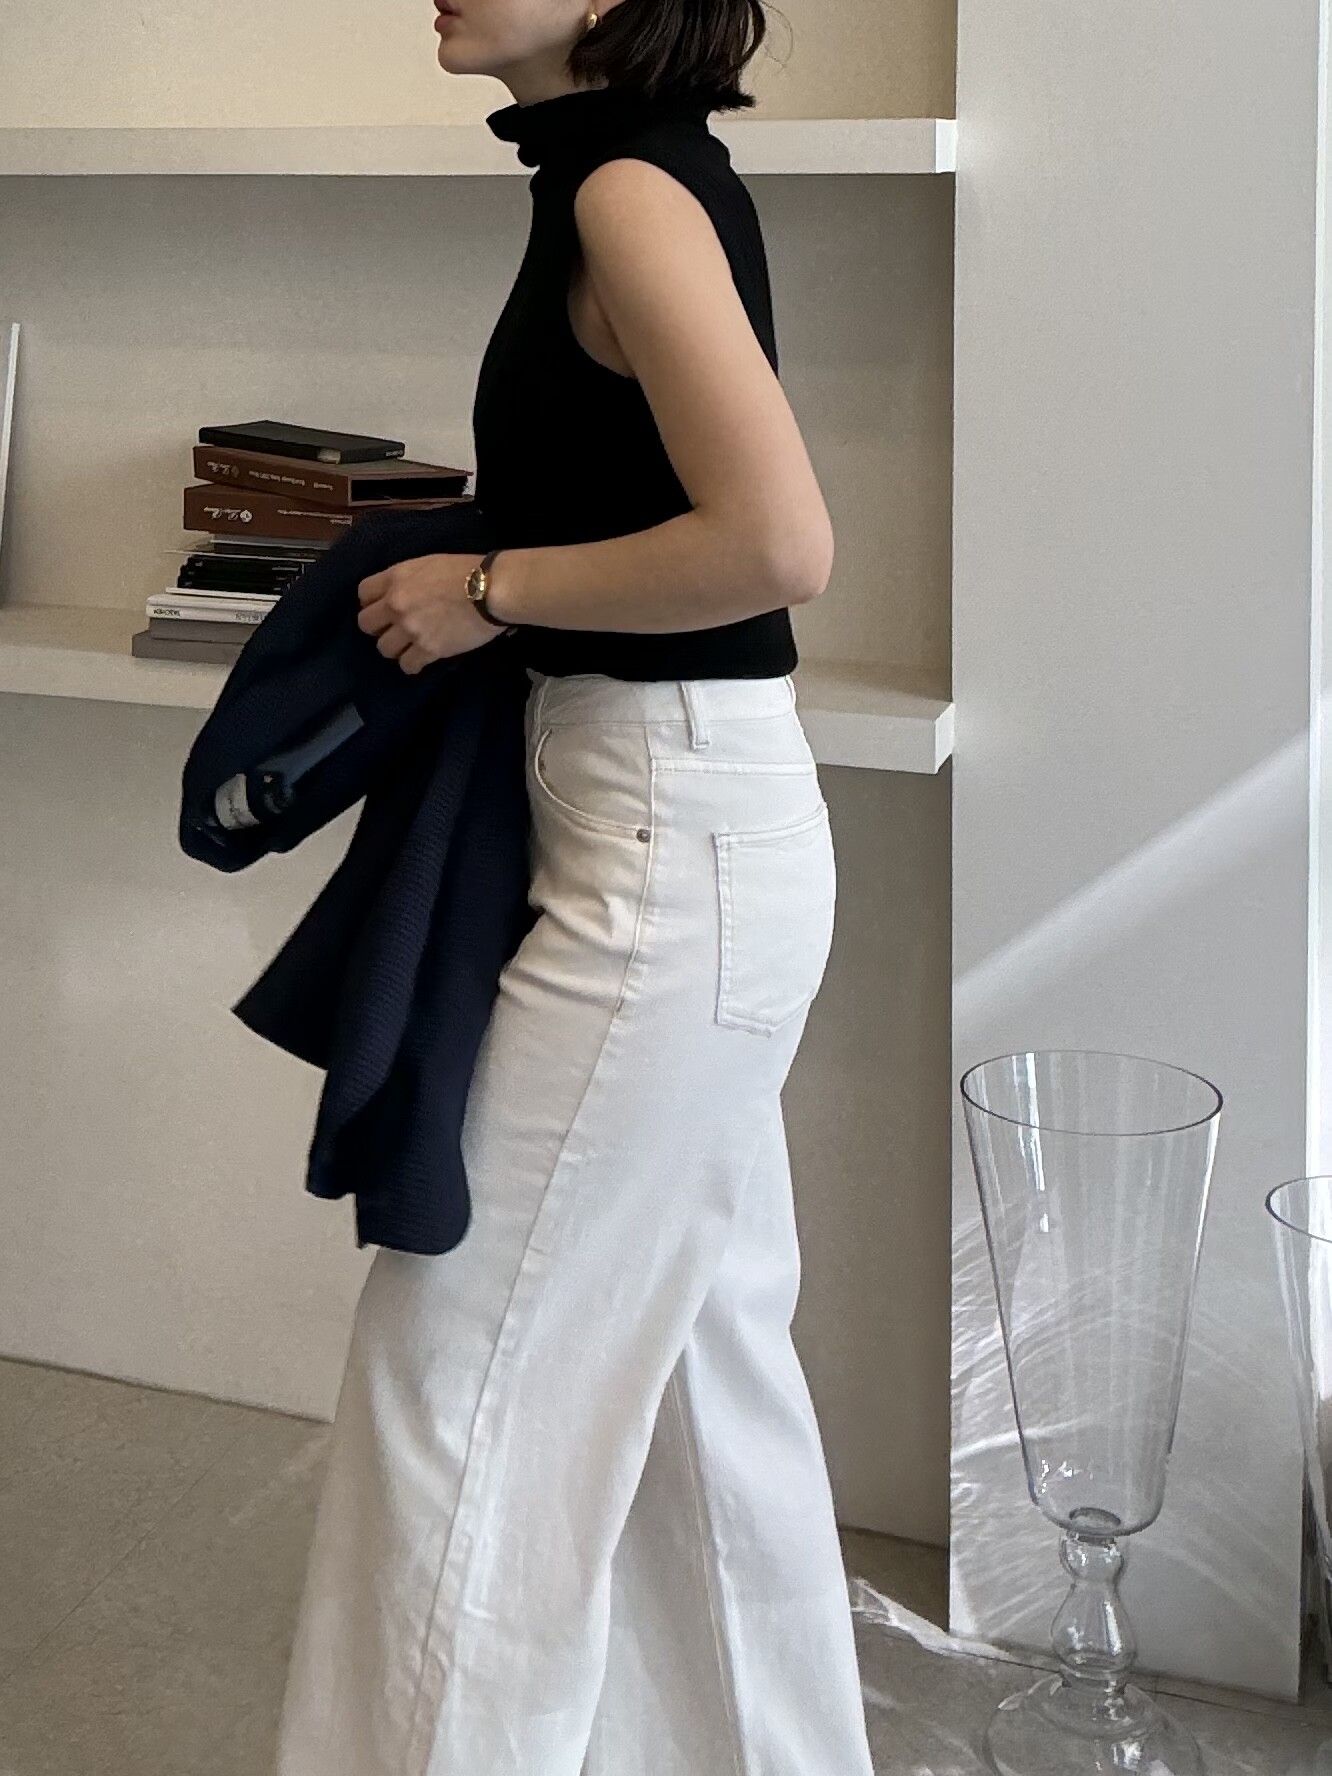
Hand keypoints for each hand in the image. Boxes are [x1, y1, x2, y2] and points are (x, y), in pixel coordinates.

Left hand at [356, 552, 502, 673]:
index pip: (362, 594)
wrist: (491, 590)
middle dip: (378, 627)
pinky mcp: (428, 649)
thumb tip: (398, 594)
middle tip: (394, 629)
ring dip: (396, 648)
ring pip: (384, 648)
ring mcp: (410, 629)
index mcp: (395, 578)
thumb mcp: (427, 563)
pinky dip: (413, 664)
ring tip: (410, 645)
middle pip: (366, 624)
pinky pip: (407, 665)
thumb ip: (406, 579)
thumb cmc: (466, 570)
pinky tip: (421, 659)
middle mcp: (396, 604)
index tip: (384, 608)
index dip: (372, 602)